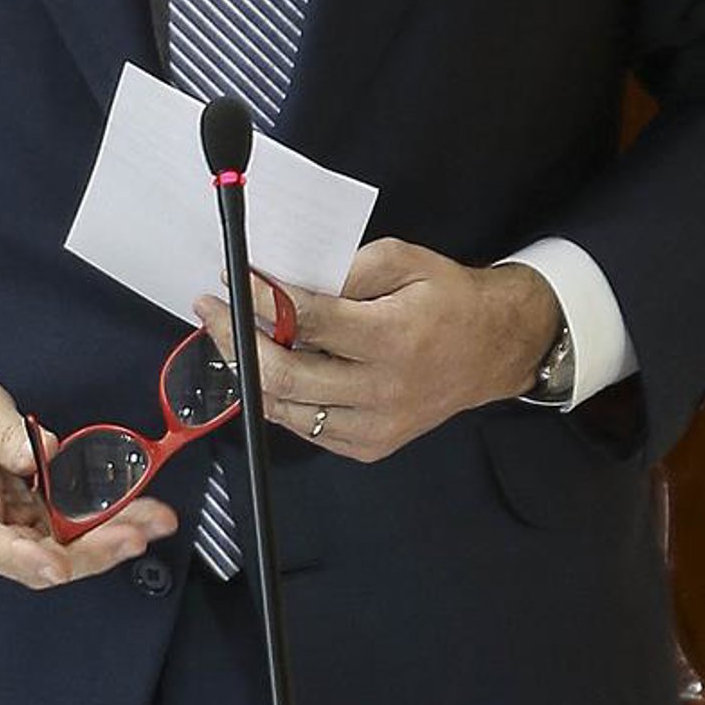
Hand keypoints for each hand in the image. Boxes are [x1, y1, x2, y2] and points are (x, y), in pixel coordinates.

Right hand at [0, 369, 175, 590]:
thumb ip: (1, 428)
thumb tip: (40, 452)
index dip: (28, 560)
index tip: (59, 566)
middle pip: (38, 556)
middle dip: (93, 550)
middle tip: (136, 533)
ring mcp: (3, 527)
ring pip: (59, 548)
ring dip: (107, 538)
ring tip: (152, 521)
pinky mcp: (21, 517)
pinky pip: (63, 529)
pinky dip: (99, 524)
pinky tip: (133, 512)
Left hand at [196, 244, 560, 465]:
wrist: (495, 350)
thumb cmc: (448, 298)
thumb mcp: (404, 260)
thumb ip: (344, 268)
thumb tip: (285, 279)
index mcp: (393, 338)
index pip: (307, 320)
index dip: (261, 298)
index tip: (233, 277)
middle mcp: (383, 390)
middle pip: (284, 375)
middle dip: (235, 340)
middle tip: (210, 310)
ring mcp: (375, 426)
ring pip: (286, 408)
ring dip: (248, 372)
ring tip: (229, 337)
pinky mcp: (371, 445)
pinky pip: (305, 428)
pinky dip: (278, 399)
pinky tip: (267, 369)